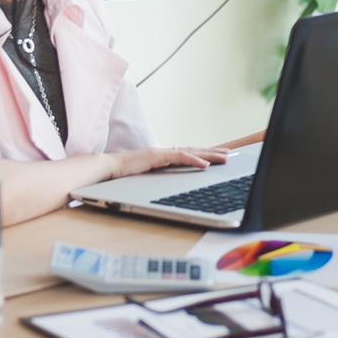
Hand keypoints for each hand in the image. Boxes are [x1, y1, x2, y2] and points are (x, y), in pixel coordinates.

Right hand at [109, 145, 232, 177]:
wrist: (108, 168)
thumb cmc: (125, 175)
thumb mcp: (147, 177)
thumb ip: (160, 178)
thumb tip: (171, 186)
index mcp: (164, 157)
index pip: (189, 154)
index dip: (204, 155)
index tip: (218, 157)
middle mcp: (165, 152)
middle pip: (194, 151)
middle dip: (212, 152)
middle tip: (229, 155)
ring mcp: (162, 153)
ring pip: (191, 152)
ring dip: (209, 155)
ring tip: (224, 158)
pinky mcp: (157, 156)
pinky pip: (180, 158)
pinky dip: (194, 161)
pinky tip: (205, 165)